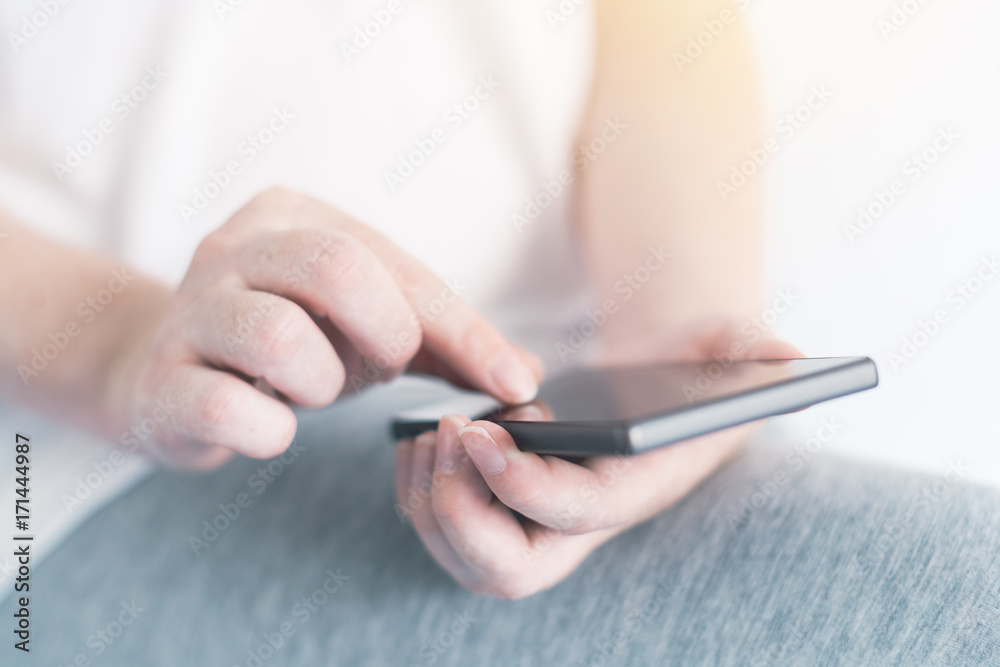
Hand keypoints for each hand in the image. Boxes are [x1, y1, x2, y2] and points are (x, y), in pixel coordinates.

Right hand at [109, 187, 541, 468]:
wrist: (171, 378)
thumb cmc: (290, 346)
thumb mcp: (368, 327)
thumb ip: (443, 342)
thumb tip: (523, 374)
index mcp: (292, 216)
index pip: (395, 265)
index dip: (463, 329)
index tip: (513, 380)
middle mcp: (233, 246)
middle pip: (333, 266)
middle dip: (384, 332)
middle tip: (384, 367)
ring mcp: (188, 311)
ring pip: (277, 336)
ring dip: (321, 381)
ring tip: (313, 389)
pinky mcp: (160, 382)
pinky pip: (226, 408)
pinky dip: (270, 430)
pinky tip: (272, 426)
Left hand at [396, 321, 801, 597]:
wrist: (651, 387)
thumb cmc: (686, 369)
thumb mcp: (726, 349)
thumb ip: (754, 350)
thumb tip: (792, 352)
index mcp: (635, 489)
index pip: (576, 512)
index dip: (524, 484)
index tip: (480, 433)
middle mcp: (583, 525)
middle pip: (507, 569)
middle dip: (462, 510)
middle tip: (447, 432)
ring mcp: (540, 527)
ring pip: (465, 560)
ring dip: (429, 502)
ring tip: (427, 432)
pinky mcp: (505, 515)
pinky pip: (443, 534)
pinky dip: (416, 496)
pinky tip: (417, 442)